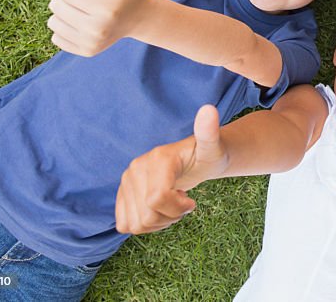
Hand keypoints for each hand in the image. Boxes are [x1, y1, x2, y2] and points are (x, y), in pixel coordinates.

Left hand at [47, 0, 148, 55]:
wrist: (135, 20)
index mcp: (108, 9)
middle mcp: (98, 29)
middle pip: (57, 5)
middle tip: (86, 2)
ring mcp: (91, 43)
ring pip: (53, 22)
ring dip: (64, 14)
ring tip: (83, 13)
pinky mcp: (85, 52)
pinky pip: (56, 37)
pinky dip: (65, 29)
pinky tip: (81, 26)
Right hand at [116, 105, 229, 233]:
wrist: (196, 158)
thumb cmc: (208, 154)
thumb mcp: (213, 146)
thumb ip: (210, 131)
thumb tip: (208, 109)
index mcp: (157, 159)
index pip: (157, 199)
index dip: (177, 209)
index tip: (191, 202)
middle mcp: (136, 168)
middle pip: (147, 216)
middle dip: (170, 217)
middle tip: (182, 203)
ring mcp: (126, 181)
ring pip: (135, 225)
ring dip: (158, 223)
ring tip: (171, 205)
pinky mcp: (122, 193)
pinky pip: (125, 225)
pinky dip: (144, 225)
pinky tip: (158, 211)